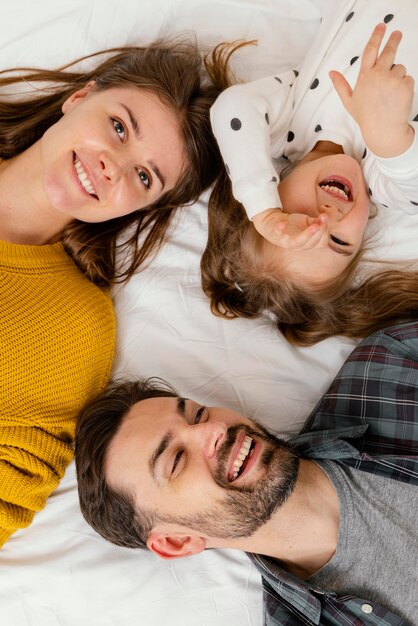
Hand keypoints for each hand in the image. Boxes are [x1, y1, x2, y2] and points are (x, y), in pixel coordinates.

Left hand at [252, 207, 327, 248]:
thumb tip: (325, 217)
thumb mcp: (306, 222)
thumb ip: (316, 222)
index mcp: (306, 243)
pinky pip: (277, 234)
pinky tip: (282, 225)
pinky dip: (279, 230)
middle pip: (310, 243)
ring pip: (297, 243)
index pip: (319, 242)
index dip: (324, 232)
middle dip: (319, 232)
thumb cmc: (291, 223)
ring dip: (306, 235)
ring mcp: (285, 241)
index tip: (326, 218)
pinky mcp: (274, 234)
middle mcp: (296, 245)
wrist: (271, 220)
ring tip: (315, 226)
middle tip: (324, 220)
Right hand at [329, 23, 414, 157]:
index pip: (370, 50)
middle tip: (397, 33)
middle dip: (394, 40)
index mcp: (365, 77)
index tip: (381, 26)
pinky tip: (398, 98)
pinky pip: (408, 78)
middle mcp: (378, 75)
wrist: (383, 131)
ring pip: (400, 68)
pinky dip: (405, 86)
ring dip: (397, 76)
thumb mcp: (350, 102)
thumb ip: (340, 85)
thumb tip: (331, 72)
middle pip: (389, 51)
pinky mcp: (405, 84)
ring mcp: (392, 79)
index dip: (376, 36)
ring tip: (390, 94)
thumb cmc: (366, 117)